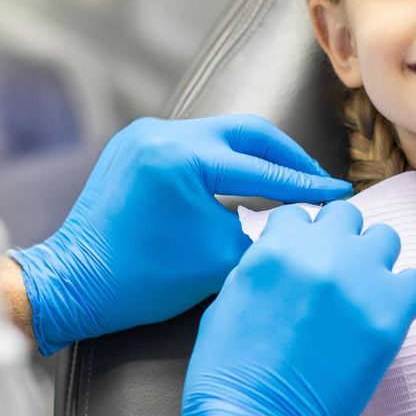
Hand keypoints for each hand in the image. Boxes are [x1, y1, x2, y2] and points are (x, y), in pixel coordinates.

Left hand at [11, 116, 350, 354]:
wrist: (75, 283)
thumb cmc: (144, 281)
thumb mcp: (219, 260)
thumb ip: (264, 232)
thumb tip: (299, 222)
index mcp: (182, 159)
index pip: (262, 169)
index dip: (306, 183)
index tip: (340, 192)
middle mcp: (161, 134)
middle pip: (247, 132)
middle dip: (288, 157)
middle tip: (318, 180)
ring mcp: (143, 135)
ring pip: (220, 134)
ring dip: (256, 156)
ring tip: (288, 181)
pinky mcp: (133, 145)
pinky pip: (193, 144)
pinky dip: (224, 160)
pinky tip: (244, 180)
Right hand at [176, 200, 415, 415]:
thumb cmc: (230, 375)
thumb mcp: (227, 302)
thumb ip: (260, 266)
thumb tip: (282, 255)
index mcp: (275, 248)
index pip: (300, 215)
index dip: (302, 238)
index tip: (305, 259)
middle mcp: (320, 255)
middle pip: (346, 216)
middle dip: (339, 240)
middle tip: (335, 274)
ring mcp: (359, 284)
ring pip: (384, 239)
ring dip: (372, 260)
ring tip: (361, 293)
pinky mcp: (389, 318)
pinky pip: (414, 281)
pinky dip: (402, 293)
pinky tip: (383, 315)